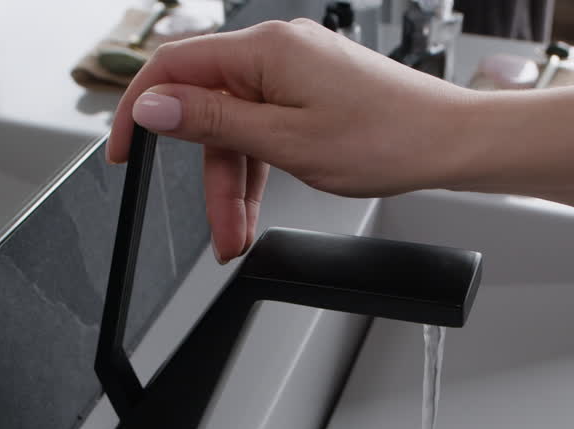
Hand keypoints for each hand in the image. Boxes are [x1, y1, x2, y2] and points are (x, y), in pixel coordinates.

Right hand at [107, 19, 471, 262]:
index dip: (138, 109)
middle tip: (215, 229)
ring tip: (239, 233)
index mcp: (265, 49)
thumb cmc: (387, 138)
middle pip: (210, 110)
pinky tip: (257, 205)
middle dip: (208, 175)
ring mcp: (297, 70)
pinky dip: (259, 167)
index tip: (123, 151)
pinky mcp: (313, 89)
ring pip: (239, 127)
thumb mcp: (285, 142)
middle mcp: (278, 50)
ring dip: (235, 183)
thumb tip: (153, 106)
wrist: (450, 143)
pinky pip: (266, 126)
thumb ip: (213, 123)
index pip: (175, 68)